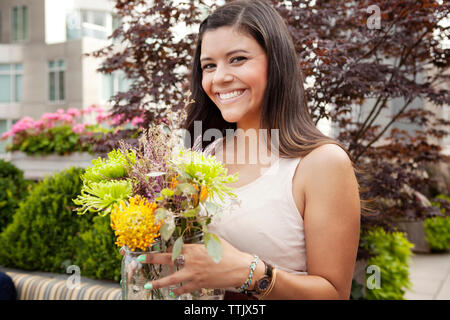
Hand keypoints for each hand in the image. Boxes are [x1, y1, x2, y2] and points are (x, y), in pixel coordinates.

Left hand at [137, 237, 254, 295]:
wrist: (240, 269)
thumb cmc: (230, 253)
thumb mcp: (215, 242)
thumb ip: (202, 242)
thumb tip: (196, 239)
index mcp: (194, 249)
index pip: (173, 248)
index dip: (163, 250)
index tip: (155, 251)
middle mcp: (191, 262)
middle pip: (167, 261)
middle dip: (152, 260)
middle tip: (140, 261)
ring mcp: (194, 275)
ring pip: (172, 280)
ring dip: (159, 283)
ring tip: (148, 286)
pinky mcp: (199, 285)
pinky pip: (184, 289)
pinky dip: (177, 291)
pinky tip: (172, 293)